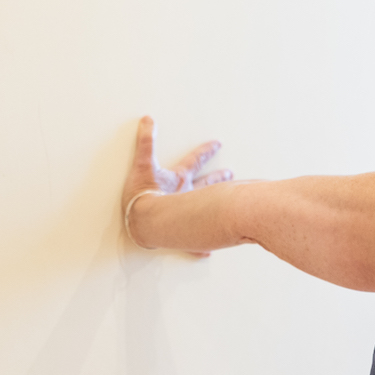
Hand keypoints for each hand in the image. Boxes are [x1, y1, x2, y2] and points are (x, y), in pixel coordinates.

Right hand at [122, 116, 231, 251]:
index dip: (205, 151)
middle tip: (231, 171)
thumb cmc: (142, 195)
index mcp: (178, 180)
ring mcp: (185, 213)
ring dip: (214, 209)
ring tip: (227, 212)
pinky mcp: (179, 230)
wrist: (142, 220)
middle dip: (218, 177)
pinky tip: (205, 253)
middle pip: (207, 183)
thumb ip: (145, 142)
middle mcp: (186, 195)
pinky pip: (191, 241)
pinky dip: (197, 248)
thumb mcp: (143, 165)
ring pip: (205, 210)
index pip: (194, 161)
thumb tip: (148, 121)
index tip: (218, 143)